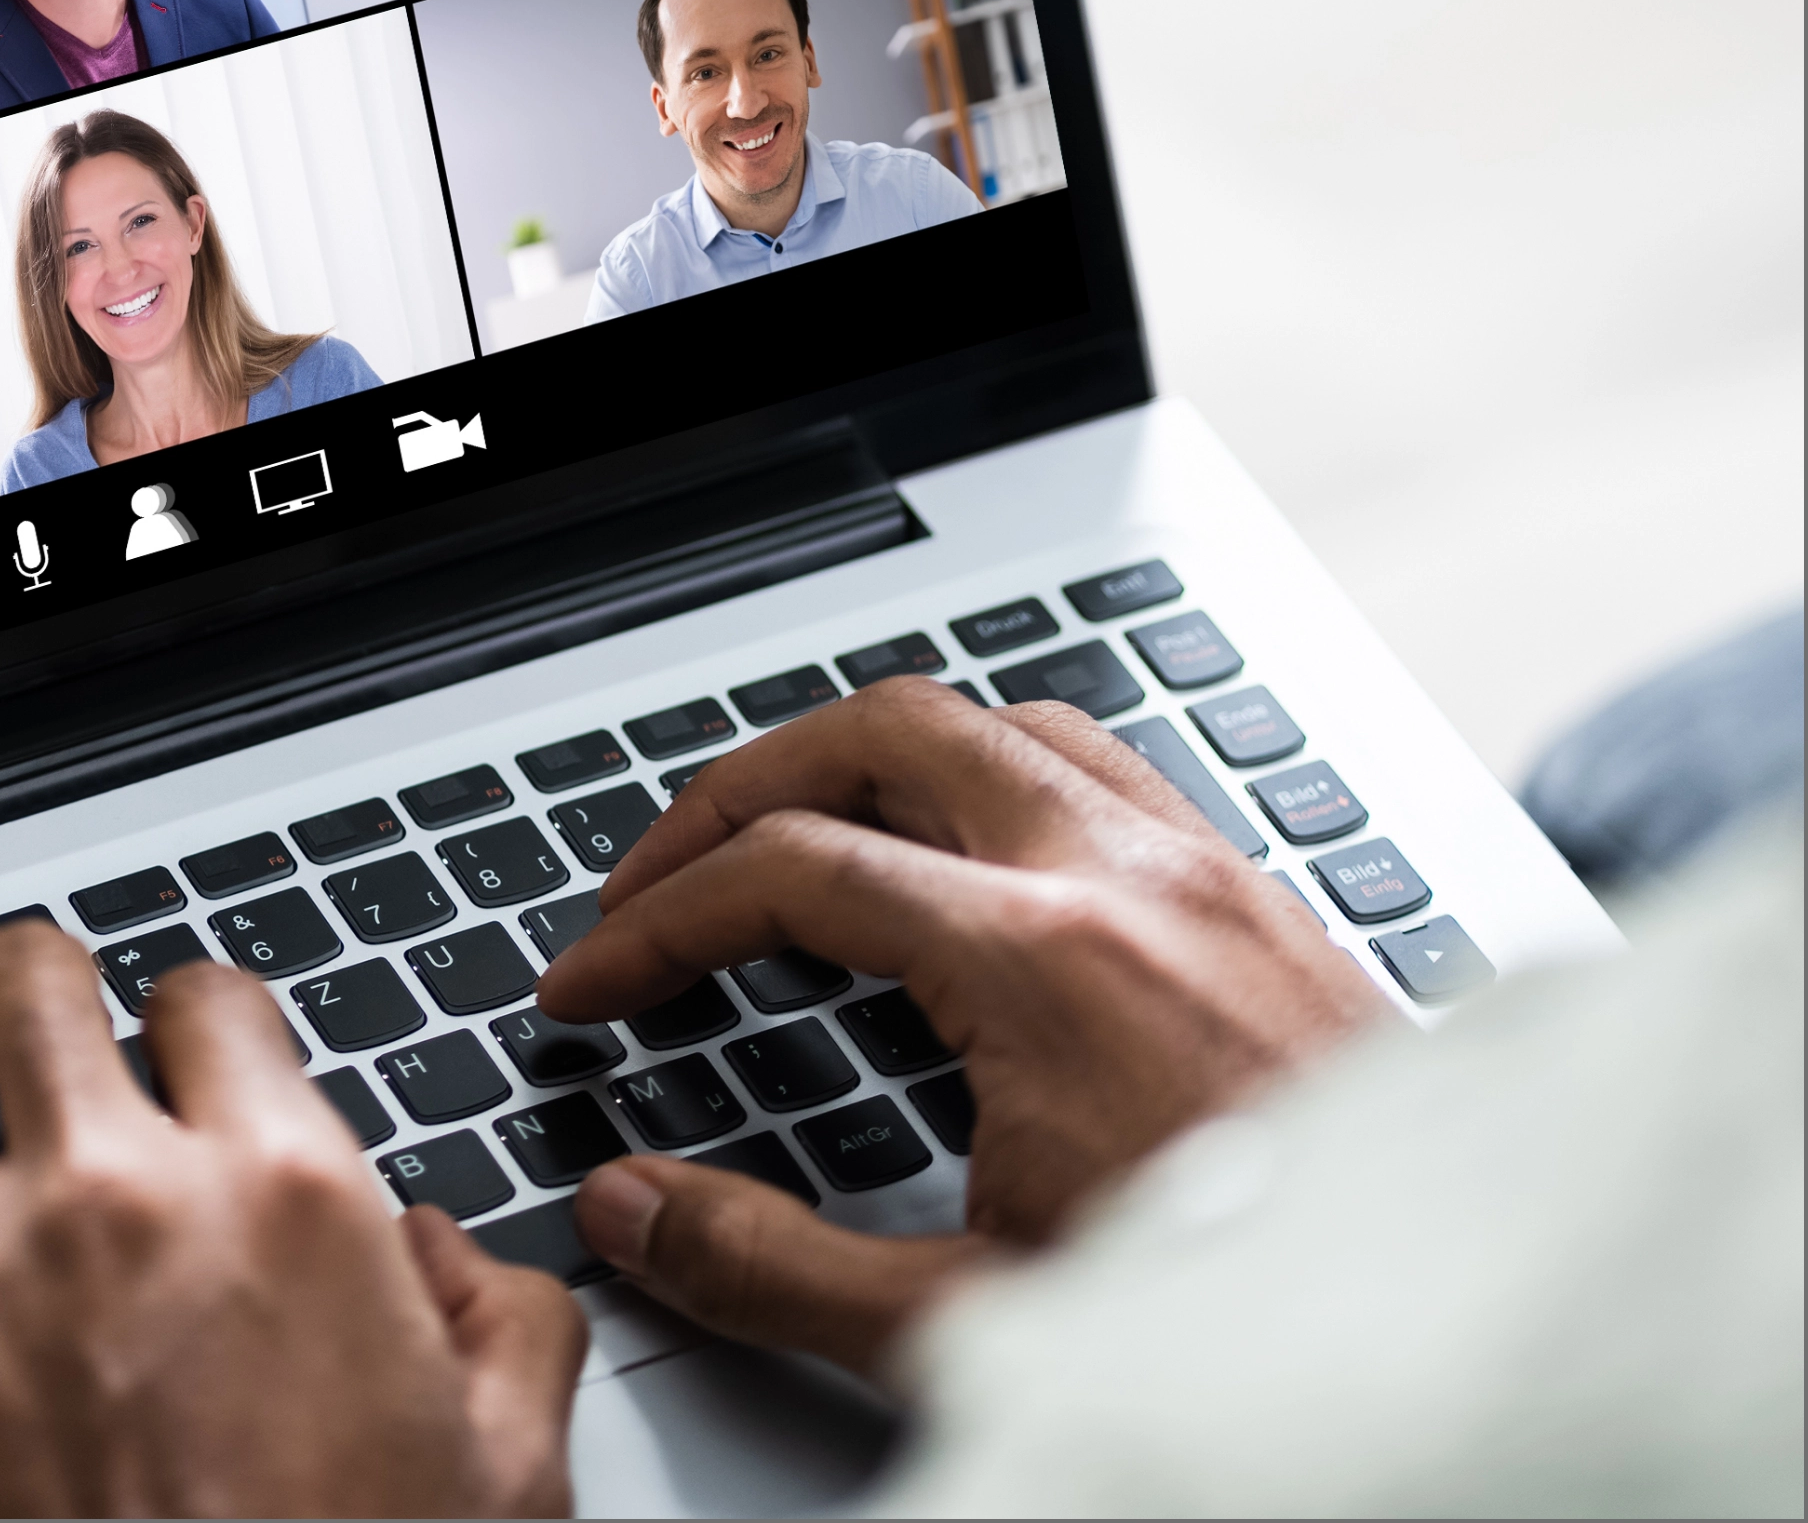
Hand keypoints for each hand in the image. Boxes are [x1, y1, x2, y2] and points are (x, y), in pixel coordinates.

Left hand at [0, 925, 580, 1515]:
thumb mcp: (502, 1473)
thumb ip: (499, 1328)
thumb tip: (448, 1257)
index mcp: (283, 1198)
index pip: (205, 998)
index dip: (189, 1030)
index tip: (172, 1070)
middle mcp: (112, 1199)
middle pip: (22, 978)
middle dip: (25, 1011)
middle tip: (28, 1066)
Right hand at [532, 674, 1382, 1371]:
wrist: (1451, 1318)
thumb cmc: (1252, 1316)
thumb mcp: (970, 1321)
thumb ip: (769, 1263)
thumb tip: (631, 1207)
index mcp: (1046, 963)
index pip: (788, 872)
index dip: (651, 924)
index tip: (594, 986)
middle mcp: (1132, 883)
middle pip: (884, 733)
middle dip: (740, 791)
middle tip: (662, 876)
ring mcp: (1211, 878)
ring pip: (1003, 723)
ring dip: (875, 766)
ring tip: (800, 843)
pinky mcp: (1265, 903)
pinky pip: (1106, 771)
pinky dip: (999, 785)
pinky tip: (970, 871)